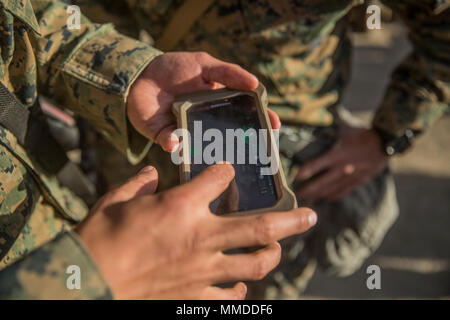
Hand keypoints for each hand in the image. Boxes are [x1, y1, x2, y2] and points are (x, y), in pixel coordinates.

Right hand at [76, 163, 315, 299]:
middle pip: (260, 226)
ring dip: (271, 255)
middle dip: (291, 220)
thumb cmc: (99, 238)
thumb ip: (139, 184)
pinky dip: (238, 287)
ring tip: (277, 248)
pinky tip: (238, 282)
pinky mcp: (194, 294)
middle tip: (310, 216)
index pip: (219, 177)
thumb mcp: (116, 201)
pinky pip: (229, 293)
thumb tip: (150, 172)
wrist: (86, 283)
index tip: (227, 169)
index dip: (225, 170)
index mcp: (181, 205)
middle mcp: (201, 236)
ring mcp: (202, 269)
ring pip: (254, 263)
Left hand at [127, 52, 280, 151]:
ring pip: (204, 148)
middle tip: (253, 151)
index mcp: (220, 106)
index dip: (261, 121)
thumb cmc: (177, 68)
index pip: (245, 115)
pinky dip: (174, 144)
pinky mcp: (167, 138)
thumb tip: (254, 83)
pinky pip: (173, 146)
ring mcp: (189, 132)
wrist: (142, 75)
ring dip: (210, 153)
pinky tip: (175, 141)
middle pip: (229, 137)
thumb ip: (228, 72)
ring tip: (219, 158)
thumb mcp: (205, 64)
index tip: (274, 127)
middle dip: (242, 145)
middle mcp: (208, 123)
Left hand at [295, 124, 387, 202]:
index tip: (295, 177)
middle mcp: (343, 167)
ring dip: (319, 194)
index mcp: (338, 154)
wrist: (385, 143)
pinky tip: (325, 199)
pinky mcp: (359, 180)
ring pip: (332, 188)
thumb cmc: (362, 133)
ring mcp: (351, 176)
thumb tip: (315, 116)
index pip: (317, 165)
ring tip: (308, 199)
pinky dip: (334, 195)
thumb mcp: (345, 127)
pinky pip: (344, 190)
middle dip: (309, 189)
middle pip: (322, 181)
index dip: (305, 171)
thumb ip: (330, 125)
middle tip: (297, 194)